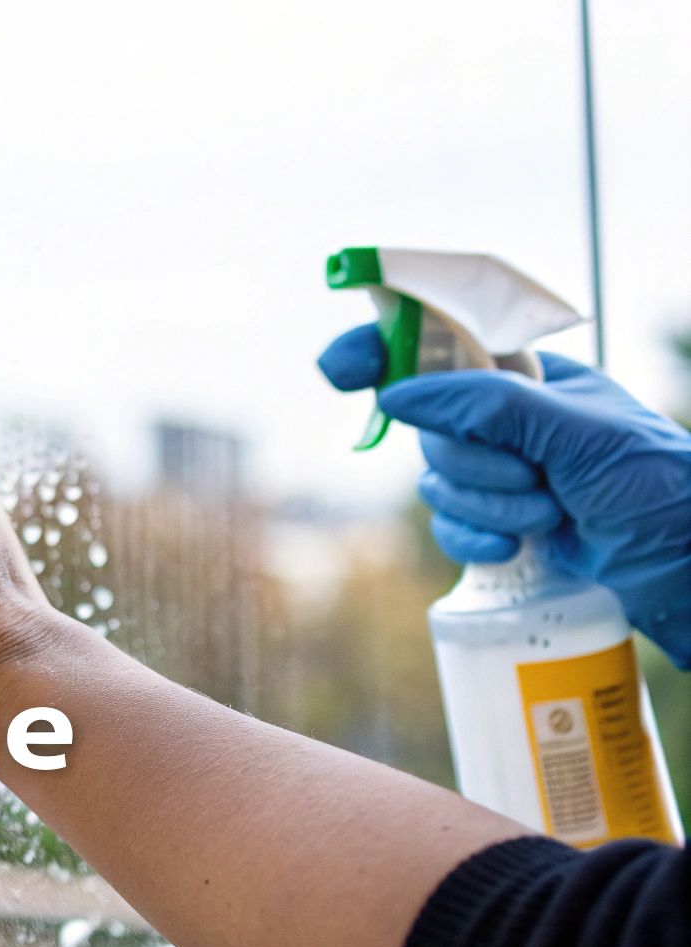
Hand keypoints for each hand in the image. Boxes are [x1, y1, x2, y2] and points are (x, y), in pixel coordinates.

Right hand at [320, 324, 690, 664]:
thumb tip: (397, 396)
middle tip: (533, 477)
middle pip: (430, 430)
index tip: (339, 371)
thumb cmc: (656, 484)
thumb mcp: (575, 432)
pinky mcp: (502, 525)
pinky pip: (449, 528)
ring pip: (438, 484)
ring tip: (550, 517)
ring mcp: (504, 474)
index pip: (441, 347)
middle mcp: (510, 420)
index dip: (384, 350)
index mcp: (529, 376)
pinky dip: (477, 541)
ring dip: (488, 508)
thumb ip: (485, 405)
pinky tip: (520, 550)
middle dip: (475, 465)